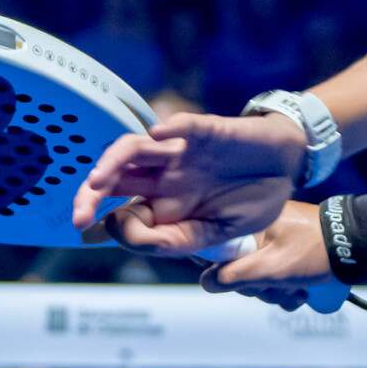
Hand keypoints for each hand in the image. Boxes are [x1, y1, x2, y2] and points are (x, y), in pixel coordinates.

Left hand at [72, 110, 311, 255]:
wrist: (288, 167)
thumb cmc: (254, 199)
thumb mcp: (220, 235)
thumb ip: (180, 241)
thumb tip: (140, 240)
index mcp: (167, 204)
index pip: (125, 212)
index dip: (114, 226)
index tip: (117, 235)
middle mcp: (165, 176)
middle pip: (115, 178)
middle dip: (89, 196)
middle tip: (78, 216)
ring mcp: (181, 152)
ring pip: (133, 150)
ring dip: (111, 162)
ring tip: (96, 181)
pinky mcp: (205, 131)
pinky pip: (182, 126)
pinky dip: (169, 127)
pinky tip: (158, 133)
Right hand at [194, 198, 335, 303]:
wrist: (358, 247)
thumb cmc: (313, 253)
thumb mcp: (270, 269)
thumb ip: (234, 276)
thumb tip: (207, 283)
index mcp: (250, 225)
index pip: (217, 247)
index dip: (221, 270)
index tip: (236, 282)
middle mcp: (259, 230)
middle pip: (238, 269)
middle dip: (258, 288)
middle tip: (277, 289)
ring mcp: (276, 242)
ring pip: (260, 277)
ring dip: (276, 292)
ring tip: (297, 292)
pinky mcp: (290, 253)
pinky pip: (277, 276)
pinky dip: (287, 288)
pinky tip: (302, 292)